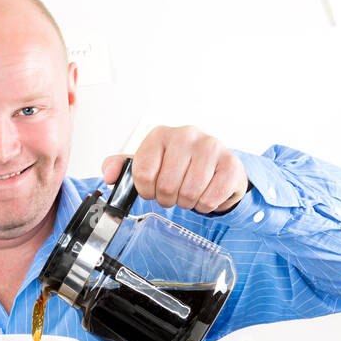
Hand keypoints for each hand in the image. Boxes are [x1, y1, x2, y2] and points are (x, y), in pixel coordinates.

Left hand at [102, 125, 248, 214]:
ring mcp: (211, 147)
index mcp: (160, 134)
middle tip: (173, 193)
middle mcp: (186, 135)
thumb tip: (109, 176)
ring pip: (188, 193)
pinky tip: (206, 193)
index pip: (143, 173)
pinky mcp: (231, 164)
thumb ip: (122, 168)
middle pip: (165, 186)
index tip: (152, 189)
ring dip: (186, 202)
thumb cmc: (178, 166)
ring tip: (189, 193)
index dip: (146, 190)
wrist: (216, 166)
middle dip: (167, 199)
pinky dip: (205, 205)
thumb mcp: (147, 163)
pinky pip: (210, 199)